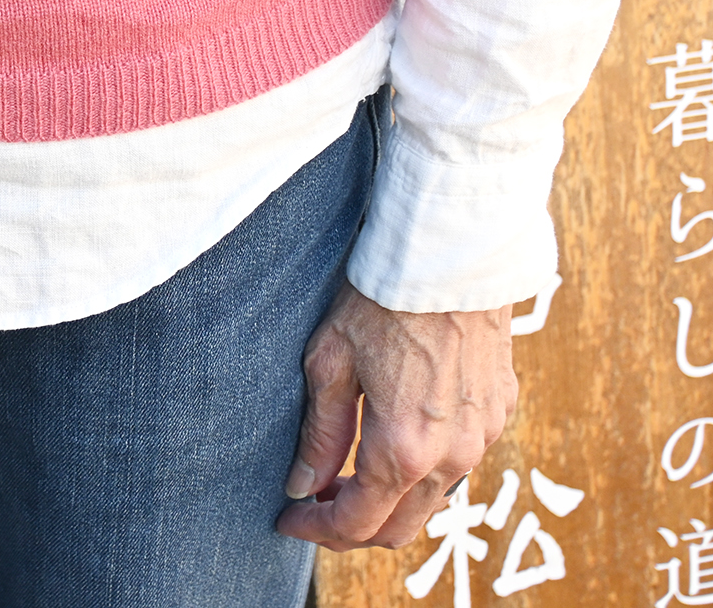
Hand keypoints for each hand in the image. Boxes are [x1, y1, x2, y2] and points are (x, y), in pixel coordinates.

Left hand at [276, 283, 516, 550]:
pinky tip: (393, 445)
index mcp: (404, 449)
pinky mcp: (499, 412)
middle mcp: (452, 455)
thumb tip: (301, 488)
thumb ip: (320, 435)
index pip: (358, 522)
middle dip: (352, 527)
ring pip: (433, 500)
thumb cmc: (380, 301)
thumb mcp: (330, 364)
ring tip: (345, 477)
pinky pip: (459, 464)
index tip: (288, 520)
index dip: (317, 531)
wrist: (450, 255)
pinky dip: (423, 473)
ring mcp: (483, 436)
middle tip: (313, 506)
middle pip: (400, 526)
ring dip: (388, 501)